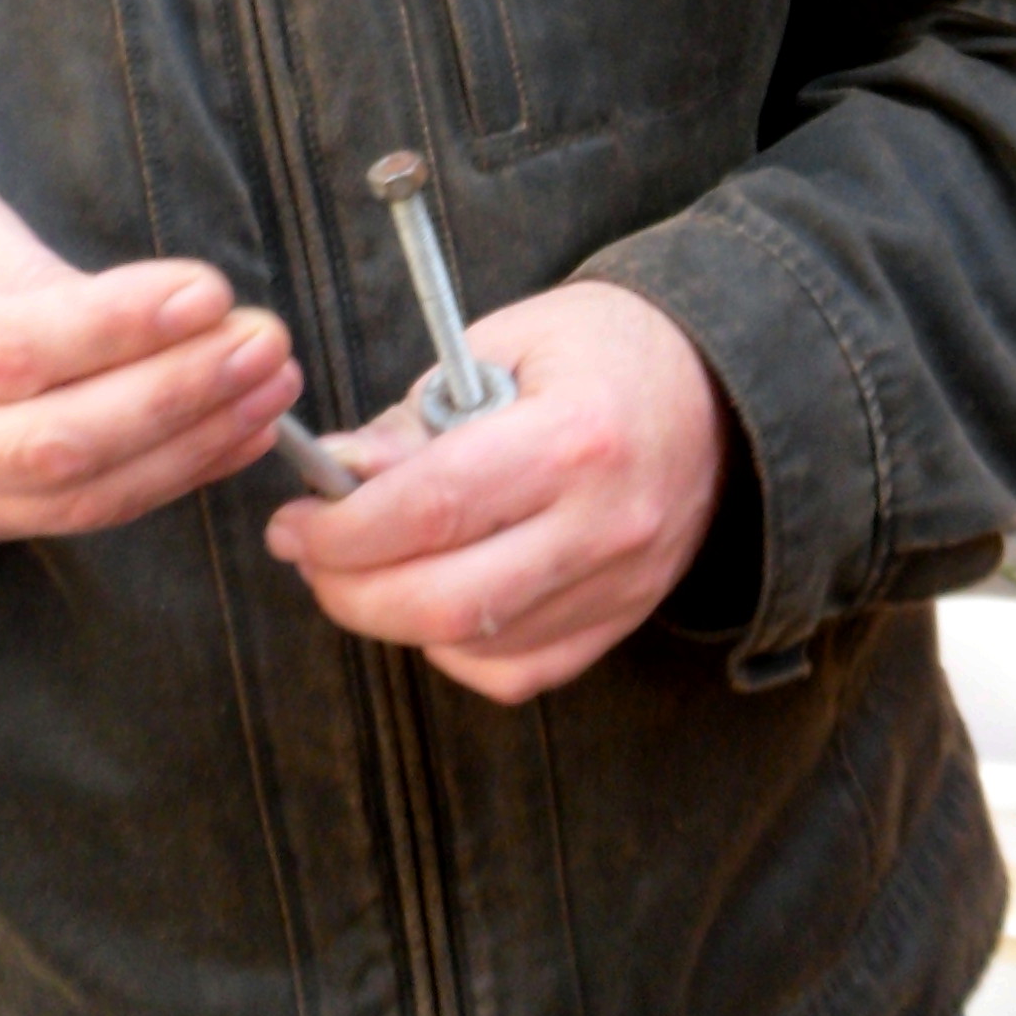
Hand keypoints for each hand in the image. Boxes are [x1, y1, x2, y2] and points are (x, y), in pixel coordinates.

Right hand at [0, 190, 302, 546]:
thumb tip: (145, 308)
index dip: (115, 327)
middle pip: (55, 438)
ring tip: (273, 388)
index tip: (210, 292)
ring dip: (193, 445)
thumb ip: (28, 268)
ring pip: (79, 493)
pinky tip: (238, 433)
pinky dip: (172, 477)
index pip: (10, 349)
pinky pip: (83, 515)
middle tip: (267, 343)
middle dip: (177, 393)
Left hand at [262, 281, 726, 705]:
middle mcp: (605, 523)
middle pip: (449, 600)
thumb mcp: (502, 345)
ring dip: (395, 620)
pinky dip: (457, 649)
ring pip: (476, 646)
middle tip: (312, 557)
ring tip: (364, 571)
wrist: (719, 387)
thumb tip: (336, 474)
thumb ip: (416, 418)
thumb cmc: (602, 350)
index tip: (295, 523)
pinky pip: (519, 670)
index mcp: (575, 436)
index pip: (436, 507)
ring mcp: (621, 584)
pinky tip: (435, 602)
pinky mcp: (623, 619)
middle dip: (352, 591)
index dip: (346, 529)